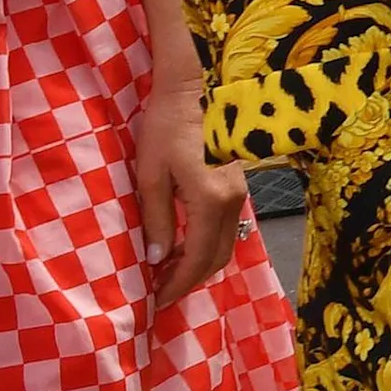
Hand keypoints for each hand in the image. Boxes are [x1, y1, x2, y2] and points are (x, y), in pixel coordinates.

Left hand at [131, 82, 250, 308]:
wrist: (195, 89)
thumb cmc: (166, 127)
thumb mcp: (151, 174)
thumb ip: (158, 219)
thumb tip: (158, 259)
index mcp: (210, 202)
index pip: (197, 259)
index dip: (177, 285)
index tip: (154, 301)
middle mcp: (231, 203)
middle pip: (218, 258)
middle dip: (190, 281)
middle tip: (160, 293)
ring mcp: (239, 195)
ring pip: (225, 245)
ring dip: (199, 265)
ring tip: (168, 273)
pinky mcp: (236, 187)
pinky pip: (226, 229)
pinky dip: (206, 247)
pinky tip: (183, 246)